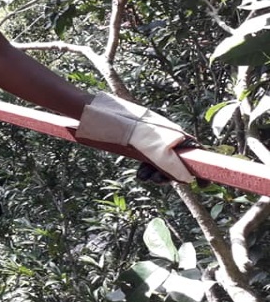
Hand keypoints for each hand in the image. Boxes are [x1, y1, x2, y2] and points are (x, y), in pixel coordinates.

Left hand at [76, 92, 195, 182]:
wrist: (98, 115)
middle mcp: (166, 135)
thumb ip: (171, 164)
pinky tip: (139, 175)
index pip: (197, 152)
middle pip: (179, 161)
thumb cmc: (126, 127)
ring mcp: (152, 139)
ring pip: (162, 162)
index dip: (201, 169)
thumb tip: (188, 179)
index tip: (204, 186)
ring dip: (156, 173)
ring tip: (143, 177)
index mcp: (174, 133)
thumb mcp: (152, 148)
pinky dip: (146, 169)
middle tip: (156, 180)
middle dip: (170, 174)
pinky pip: (149, 160)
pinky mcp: (138, 143)